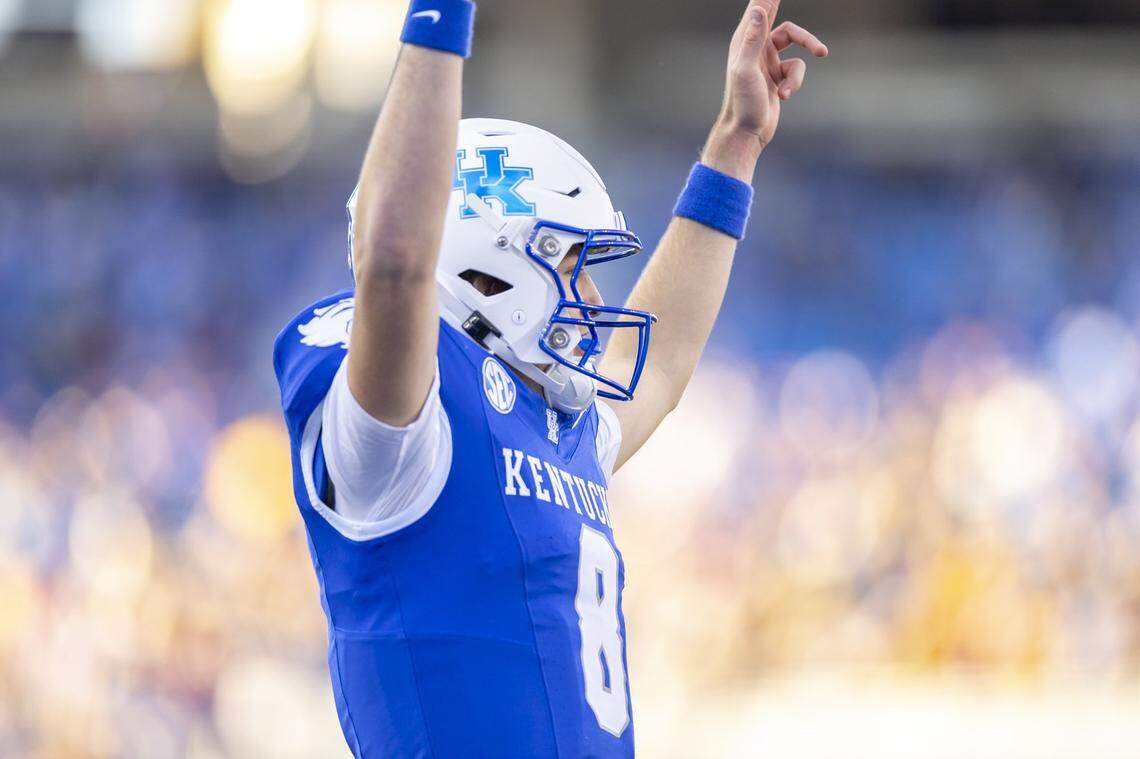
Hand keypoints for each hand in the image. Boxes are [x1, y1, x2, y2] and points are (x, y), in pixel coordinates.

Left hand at [704, 0, 827, 178]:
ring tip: (822, 53)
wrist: (747, 132)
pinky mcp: (778, 76)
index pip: (759, 6)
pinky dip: (795, 81)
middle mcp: (755, 47)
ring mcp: (767, 61)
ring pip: (797, 43)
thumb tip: (759, 8)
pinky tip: (784, 95)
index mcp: (745, 40)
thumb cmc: (742, 103)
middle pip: (776, 14)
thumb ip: (752, 40)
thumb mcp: (746, 70)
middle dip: (785, 3)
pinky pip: (797, 69)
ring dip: (805, 51)